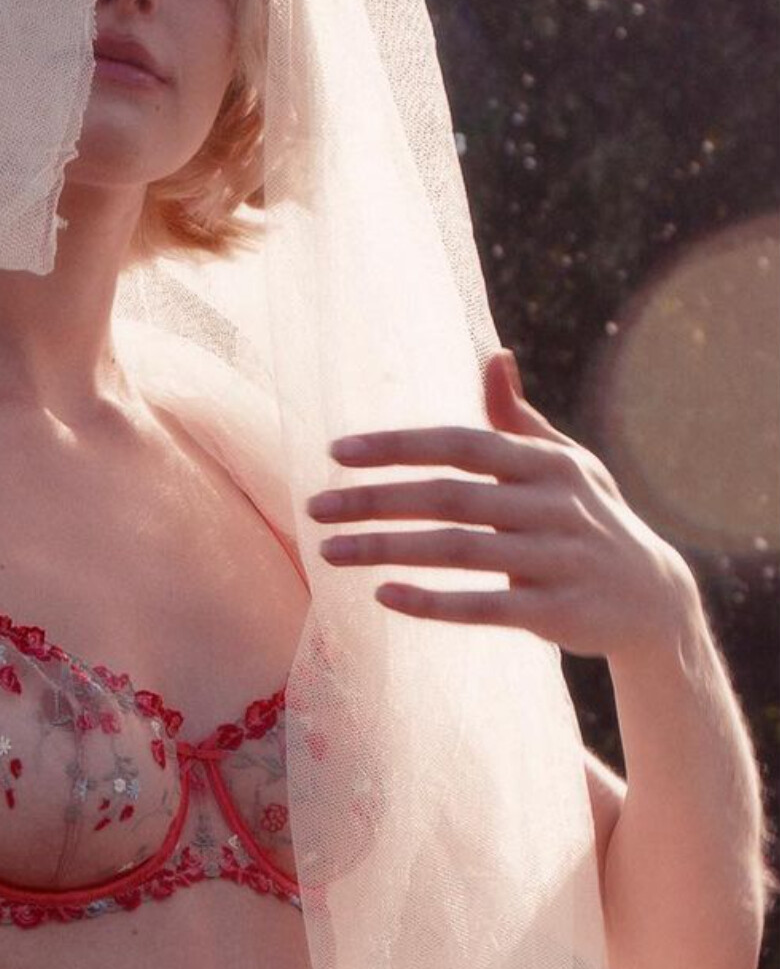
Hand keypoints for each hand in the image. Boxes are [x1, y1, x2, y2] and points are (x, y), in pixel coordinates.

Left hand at [305, 350, 694, 659]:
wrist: (652, 600)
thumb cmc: (590, 519)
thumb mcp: (564, 464)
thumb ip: (517, 419)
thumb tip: (493, 356)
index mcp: (547, 463)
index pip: (460, 445)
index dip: (398, 447)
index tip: (336, 451)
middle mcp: (553, 506)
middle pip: (449, 497)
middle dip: (375, 500)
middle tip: (315, 507)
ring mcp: (556, 560)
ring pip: (457, 551)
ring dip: (387, 549)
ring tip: (329, 552)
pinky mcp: (555, 612)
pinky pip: (483, 606)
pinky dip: (433, 603)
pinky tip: (383, 596)